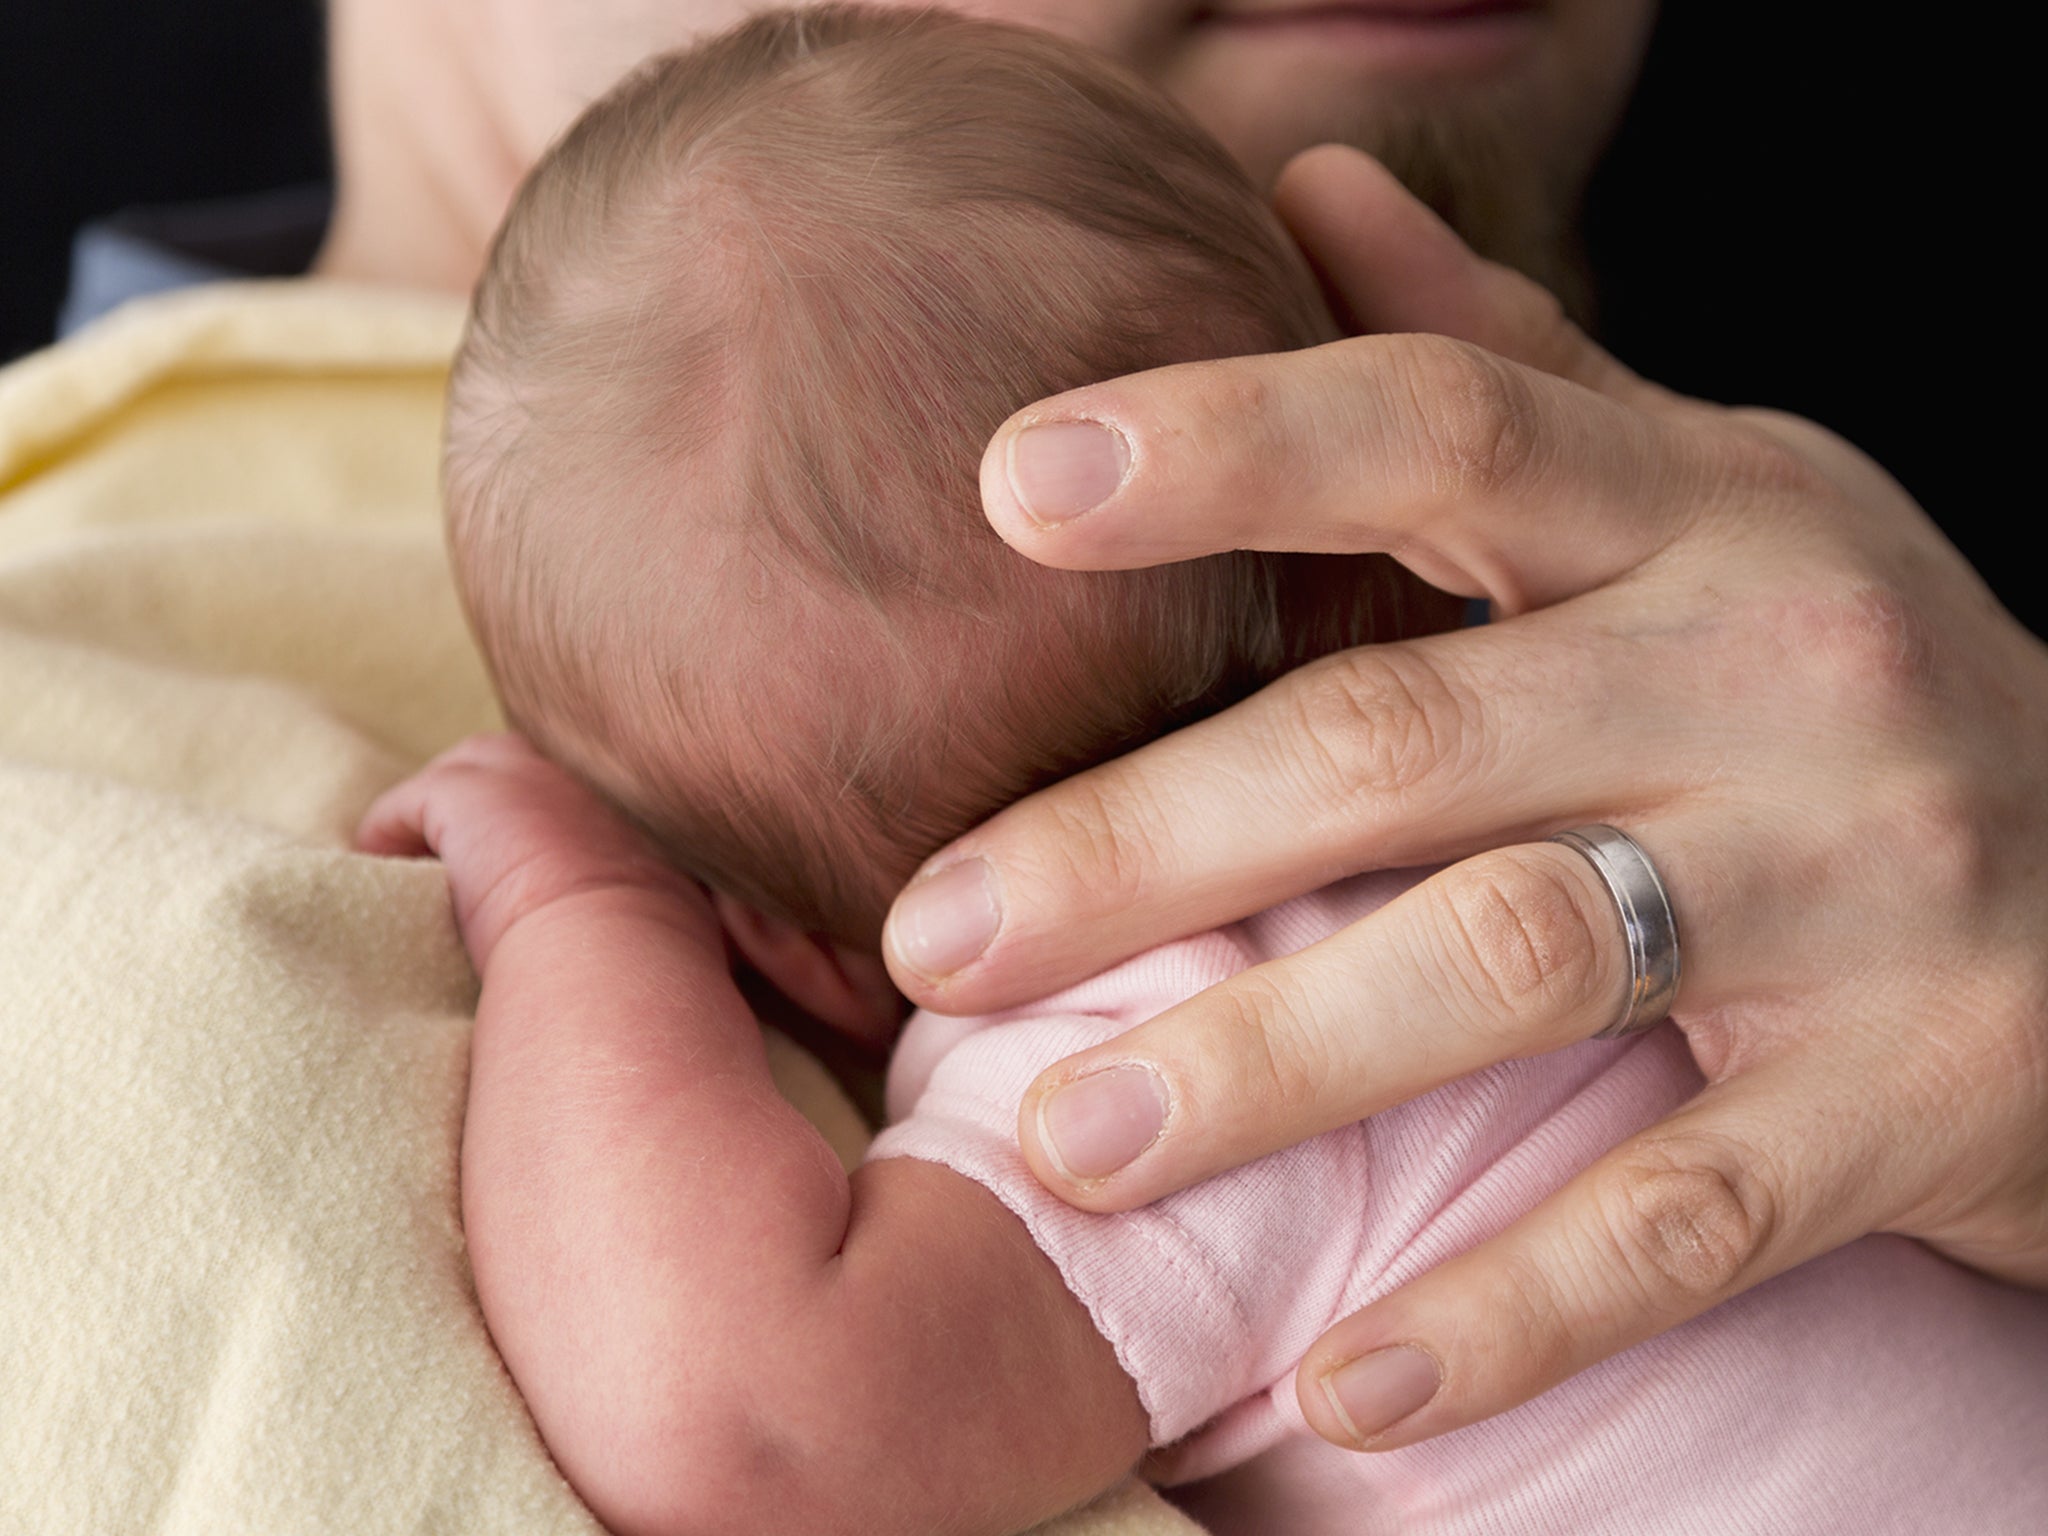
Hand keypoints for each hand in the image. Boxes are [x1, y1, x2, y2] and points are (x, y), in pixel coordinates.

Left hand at [357, 732, 709, 969]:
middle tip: (460, 857)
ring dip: (439, 815)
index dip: (551, 822)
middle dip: (491, 801)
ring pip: (464, 773)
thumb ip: (671, 908)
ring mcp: (531, 777)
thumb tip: (706, 951)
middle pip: (523, 764)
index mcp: (648, 809)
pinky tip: (380, 871)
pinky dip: (389, 834)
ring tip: (414, 863)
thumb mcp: (686, 923)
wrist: (622, 960)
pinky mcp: (469, 796)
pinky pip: (410, 806)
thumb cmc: (663, 968)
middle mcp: (590, 779)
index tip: (530, 861)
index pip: (584, 795)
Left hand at [881, 146, 2047, 1449]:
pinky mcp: (1923, 1100)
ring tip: (1068, 1146)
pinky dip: (1506, 1310)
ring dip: (1268, 1064)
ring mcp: (1863, 887)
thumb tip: (1315, 185)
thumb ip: (1500, 367)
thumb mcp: (1695, 499)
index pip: (1441, 427)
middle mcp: (1780, 667)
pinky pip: (1681, 1217)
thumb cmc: (1823, 686)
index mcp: (1699, 504)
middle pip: (1410, 733)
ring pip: (1512, 960)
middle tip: (934, 937)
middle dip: (1146, 842)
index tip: (1009, 488)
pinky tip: (1342, 1386)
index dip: (1228, 442)